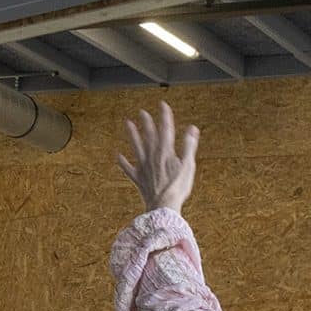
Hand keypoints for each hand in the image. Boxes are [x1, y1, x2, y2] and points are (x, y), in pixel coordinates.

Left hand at [116, 101, 198, 216]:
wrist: (163, 206)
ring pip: (136, 147)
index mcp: (166, 152)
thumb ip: (189, 146)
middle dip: (147, 123)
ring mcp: (143, 167)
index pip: (166, 129)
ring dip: (132, 135)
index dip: (164, 116)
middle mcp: (152, 157)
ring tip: (127, 124)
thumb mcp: (188, 166)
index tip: (162, 104)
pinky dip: (123, 162)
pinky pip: (128, 169)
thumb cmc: (178, 188)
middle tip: (142, 112)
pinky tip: (117, 155)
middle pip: (149, 136)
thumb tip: (192, 129)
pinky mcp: (138, 179)